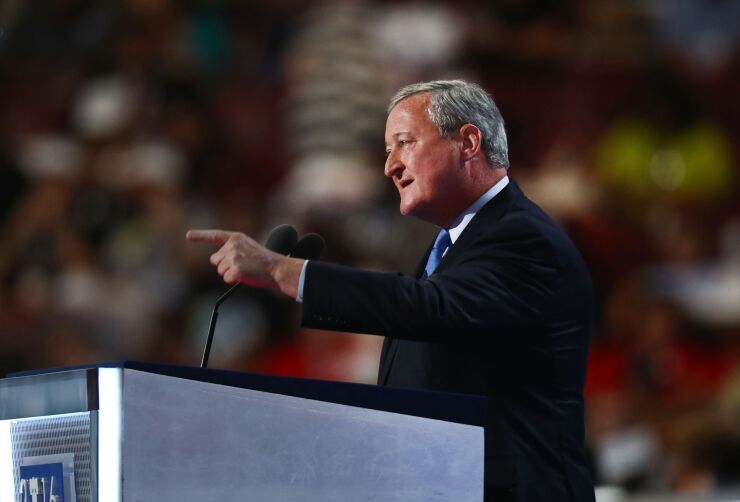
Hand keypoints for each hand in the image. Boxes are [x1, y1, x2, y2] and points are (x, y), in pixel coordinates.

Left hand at [186, 229, 302, 296]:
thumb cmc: (264, 261)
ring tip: (246, 270)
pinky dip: (235, 280)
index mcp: (236, 238)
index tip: (188, 235)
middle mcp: (232, 245)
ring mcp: (234, 257)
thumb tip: (216, 261)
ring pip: (221, 271)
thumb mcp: (248, 247)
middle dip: (225, 265)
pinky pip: (227, 279)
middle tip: (242, 266)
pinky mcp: (236, 269)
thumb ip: (232, 250)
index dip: (200, 236)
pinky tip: (246, 276)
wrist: (277, 268)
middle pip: (216, 260)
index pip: (215, 236)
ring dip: (231, 274)